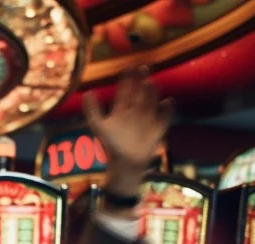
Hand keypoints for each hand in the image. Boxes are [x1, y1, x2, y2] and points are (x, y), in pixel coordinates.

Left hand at [83, 66, 172, 197]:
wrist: (124, 165)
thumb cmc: (111, 145)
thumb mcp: (99, 126)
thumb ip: (93, 110)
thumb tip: (87, 92)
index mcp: (122, 109)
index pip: (125, 89)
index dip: (128, 79)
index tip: (130, 67)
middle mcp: (136, 111)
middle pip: (140, 92)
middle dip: (141, 80)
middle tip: (143, 68)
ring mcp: (147, 119)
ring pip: (151, 101)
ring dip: (151, 93)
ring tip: (150, 84)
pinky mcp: (157, 129)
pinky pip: (164, 117)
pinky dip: (167, 110)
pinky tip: (167, 103)